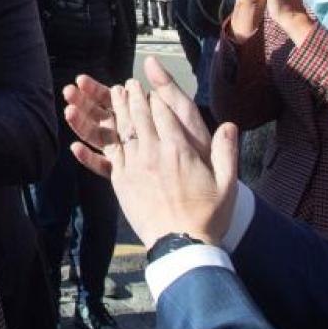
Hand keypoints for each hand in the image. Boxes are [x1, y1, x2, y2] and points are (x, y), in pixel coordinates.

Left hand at [67, 58, 239, 247]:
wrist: (181, 245)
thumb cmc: (207, 216)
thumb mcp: (227, 183)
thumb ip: (226, 151)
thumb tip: (229, 125)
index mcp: (179, 150)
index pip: (164, 113)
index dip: (157, 96)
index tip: (153, 86)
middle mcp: (153, 153)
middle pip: (140, 116)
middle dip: (134, 96)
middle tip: (130, 83)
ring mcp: (134, 167)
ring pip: (122, 130)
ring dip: (117, 109)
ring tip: (114, 93)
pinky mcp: (121, 181)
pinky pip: (107, 153)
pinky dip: (101, 137)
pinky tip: (97, 126)